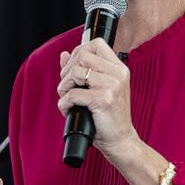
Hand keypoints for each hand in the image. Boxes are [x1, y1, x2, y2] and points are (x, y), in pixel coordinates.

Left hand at [57, 38, 137, 159]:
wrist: (120, 140)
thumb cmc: (107, 115)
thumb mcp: (98, 88)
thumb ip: (82, 69)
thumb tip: (63, 54)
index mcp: (119, 68)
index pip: (96, 44)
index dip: (78, 52)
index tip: (72, 67)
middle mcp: (118, 74)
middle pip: (82, 56)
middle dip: (67, 71)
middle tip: (67, 86)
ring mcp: (112, 86)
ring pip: (75, 73)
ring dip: (63, 87)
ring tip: (67, 98)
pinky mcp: (104, 100)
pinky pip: (73, 94)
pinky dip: (64, 103)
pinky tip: (69, 110)